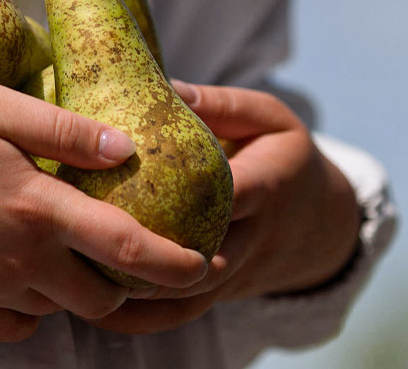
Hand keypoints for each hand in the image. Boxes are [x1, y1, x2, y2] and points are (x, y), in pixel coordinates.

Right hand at [0, 78, 207, 341]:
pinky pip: (12, 326)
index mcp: (35, 207)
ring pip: (59, 311)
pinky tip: (29, 277)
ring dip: (82, 291)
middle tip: (145, 260)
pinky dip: (32, 310)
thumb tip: (126, 147)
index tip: (206, 265)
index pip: (127, 248)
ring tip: (82, 257)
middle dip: (134, 286)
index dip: (175, 263)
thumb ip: (63, 129)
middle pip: (100, 296)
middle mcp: (17, 258)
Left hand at [87, 81, 359, 334]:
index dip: (187, 196)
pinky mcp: (224, 293)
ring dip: (139, 297)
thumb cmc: (287, 157)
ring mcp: (238, 272)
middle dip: (150, 257)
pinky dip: (144, 318)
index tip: (130, 186)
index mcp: (265, 187)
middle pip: (201, 258)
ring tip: (83, 283)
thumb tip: (170, 87)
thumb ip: (222, 104)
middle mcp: (252, 238)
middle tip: (89, 241)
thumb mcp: (269, 117)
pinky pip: (184, 313)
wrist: (324, 223)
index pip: (229, 194)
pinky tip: (102, 312)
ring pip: (188, 297)